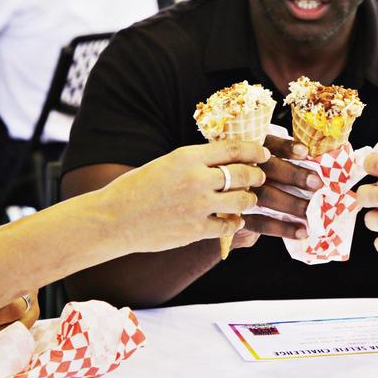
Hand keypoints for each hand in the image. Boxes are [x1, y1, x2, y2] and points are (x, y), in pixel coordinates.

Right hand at [94, 141, 267, 253]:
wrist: (114, 219)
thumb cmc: (136, 189)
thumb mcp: (166, 163)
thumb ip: (195, 162)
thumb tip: (224, 162)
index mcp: (188, 157)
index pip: (233, 149)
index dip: (254, 151)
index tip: (263, 153)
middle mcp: (197, 179)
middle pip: (243, 174)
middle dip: (256, 175)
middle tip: (258, 177)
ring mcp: (198, 205)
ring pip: (242, 200)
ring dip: (249, 199)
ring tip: (248, 199)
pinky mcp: (197, 229)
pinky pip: (230, 224)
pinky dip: (236, 222)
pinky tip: (234, 220)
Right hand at [240, 134, 318, 240]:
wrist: (217, 206)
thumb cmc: (250, 181)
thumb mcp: (257, 163)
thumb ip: (278, 161)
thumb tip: (312, 163)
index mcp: (249, 150)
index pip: (267, 144)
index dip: (286, 147)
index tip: (304, 152)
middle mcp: (240, 167)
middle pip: (268, 168)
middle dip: (294, 175)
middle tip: (317, 184)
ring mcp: (235, 191)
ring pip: (265, 195)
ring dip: (291, 204)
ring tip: (312, 212)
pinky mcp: (234, 215)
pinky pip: (259, 222)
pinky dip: (281, 228)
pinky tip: (300, 232)